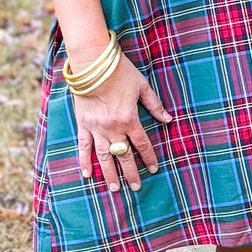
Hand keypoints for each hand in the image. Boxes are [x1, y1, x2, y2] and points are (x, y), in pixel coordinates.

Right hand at [72, 55, 171, 191]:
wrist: (92, 62)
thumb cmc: (119, 71)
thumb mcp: (142, 86)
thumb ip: (154, 105)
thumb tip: (168, 119)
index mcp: (129, 119)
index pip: (142, 144)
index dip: (148, 157)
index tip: (154, 168)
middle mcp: (113, 128)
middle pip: (124, 156)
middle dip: (131, 173)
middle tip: (136, 187)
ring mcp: (96, 128)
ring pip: (104, 156)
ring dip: (110, 174)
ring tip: (115, 188)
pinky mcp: (83, 124)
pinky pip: (83, 146)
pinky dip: (84, 161)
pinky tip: (87, 174)